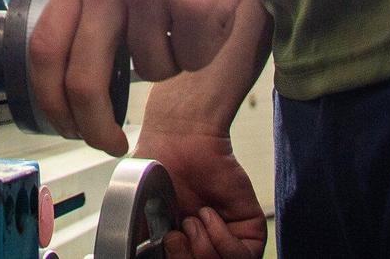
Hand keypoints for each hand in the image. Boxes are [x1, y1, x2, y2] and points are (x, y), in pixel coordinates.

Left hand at [27, 0, 272, 151]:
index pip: (45, 50)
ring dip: (172, 60)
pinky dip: (205, 47)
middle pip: (86, 81)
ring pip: (153, 71)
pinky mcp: (195, 3)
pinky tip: (210, 6)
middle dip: (96, 126)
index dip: (49, 99)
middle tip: (112, 142)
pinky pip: (194, 59)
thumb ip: (94, 8)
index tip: (64, 126)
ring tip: (184, 13)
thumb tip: (80, 80)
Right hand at [134, 127, 266, 258]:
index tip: (162, 248)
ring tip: (191, 221)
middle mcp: (203, 248)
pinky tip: (208, 214)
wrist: (176, 141)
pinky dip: (222, 240)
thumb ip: (145, 249)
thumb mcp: (140, 219)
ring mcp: (227, 241)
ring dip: (203, 249)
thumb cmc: (156, 171)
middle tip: (174, 236)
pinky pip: (244, 256)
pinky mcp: (249, 230)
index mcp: (179, 249)